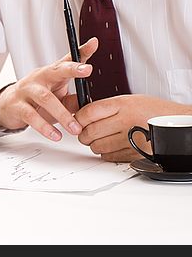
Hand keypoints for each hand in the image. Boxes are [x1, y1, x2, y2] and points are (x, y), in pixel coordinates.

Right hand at [0, 38, 98, 140]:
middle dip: (72, 69)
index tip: (93, 45)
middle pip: (55, 70)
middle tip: (87, 70)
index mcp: (51, 73)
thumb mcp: (57, 96)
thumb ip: (74, 98)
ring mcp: (27, 90)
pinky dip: (44, 127)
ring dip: (62, 114)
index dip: (80, 53)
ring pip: (45, 98)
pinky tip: (55, 135)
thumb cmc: (35, 99)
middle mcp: (39, 77)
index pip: (67, 61)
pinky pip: (31, 116)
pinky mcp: (17, 106)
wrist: (7, 106)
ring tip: (75, 129)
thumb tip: (88, 104)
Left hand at [76, 95, 191, 161]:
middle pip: (90, 131)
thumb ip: (107, 107)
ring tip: (99, 139)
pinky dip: (106, 153)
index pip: (88, 113)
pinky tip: (111, 146)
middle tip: (85, 133)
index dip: (78, 118)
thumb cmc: (154, 110)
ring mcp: (132, 138)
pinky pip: (110, 156)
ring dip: (94, 145)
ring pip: (97, 146)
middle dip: (83, 134)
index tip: (78, 120)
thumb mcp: (130, 100)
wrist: (178, 122)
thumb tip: (82, 113)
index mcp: (123, 104)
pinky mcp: (136, 153)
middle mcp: (126, 120)